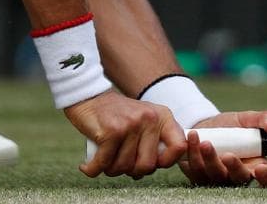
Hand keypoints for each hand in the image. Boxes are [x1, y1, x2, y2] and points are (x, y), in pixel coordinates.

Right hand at [68, 90, 185, 178]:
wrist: (88, 97)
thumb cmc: (116, 115)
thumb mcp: (143, 120)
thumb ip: (156, 139)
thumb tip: (159, 166)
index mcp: (162, 116)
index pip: (179, 147)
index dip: (166, 162)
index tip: (151, 162)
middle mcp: (149, 118)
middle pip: (148, 165)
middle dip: (131, 170)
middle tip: (120, 162)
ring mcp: (130, 124)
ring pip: (125, 167)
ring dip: (111, 169)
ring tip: (105, 160)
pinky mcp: (111, 131)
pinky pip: (104, 164)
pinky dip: (93, 169)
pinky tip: (88, 167)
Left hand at [178, 110, 266, 187]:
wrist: (203, 125)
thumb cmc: (230, 126)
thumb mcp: (246, 119)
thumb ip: (262, 120)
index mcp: (255, 164)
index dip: (266, 177)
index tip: (261, 168)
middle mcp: (237, 175)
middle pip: (240, 179)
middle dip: (234, 168)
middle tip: (228, 155)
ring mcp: (217, 177)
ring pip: (215, 176)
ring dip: (210, 159)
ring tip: (205, 142)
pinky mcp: (198, 175)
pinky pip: (195, 170)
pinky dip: (193, 155)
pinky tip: (191, 140)